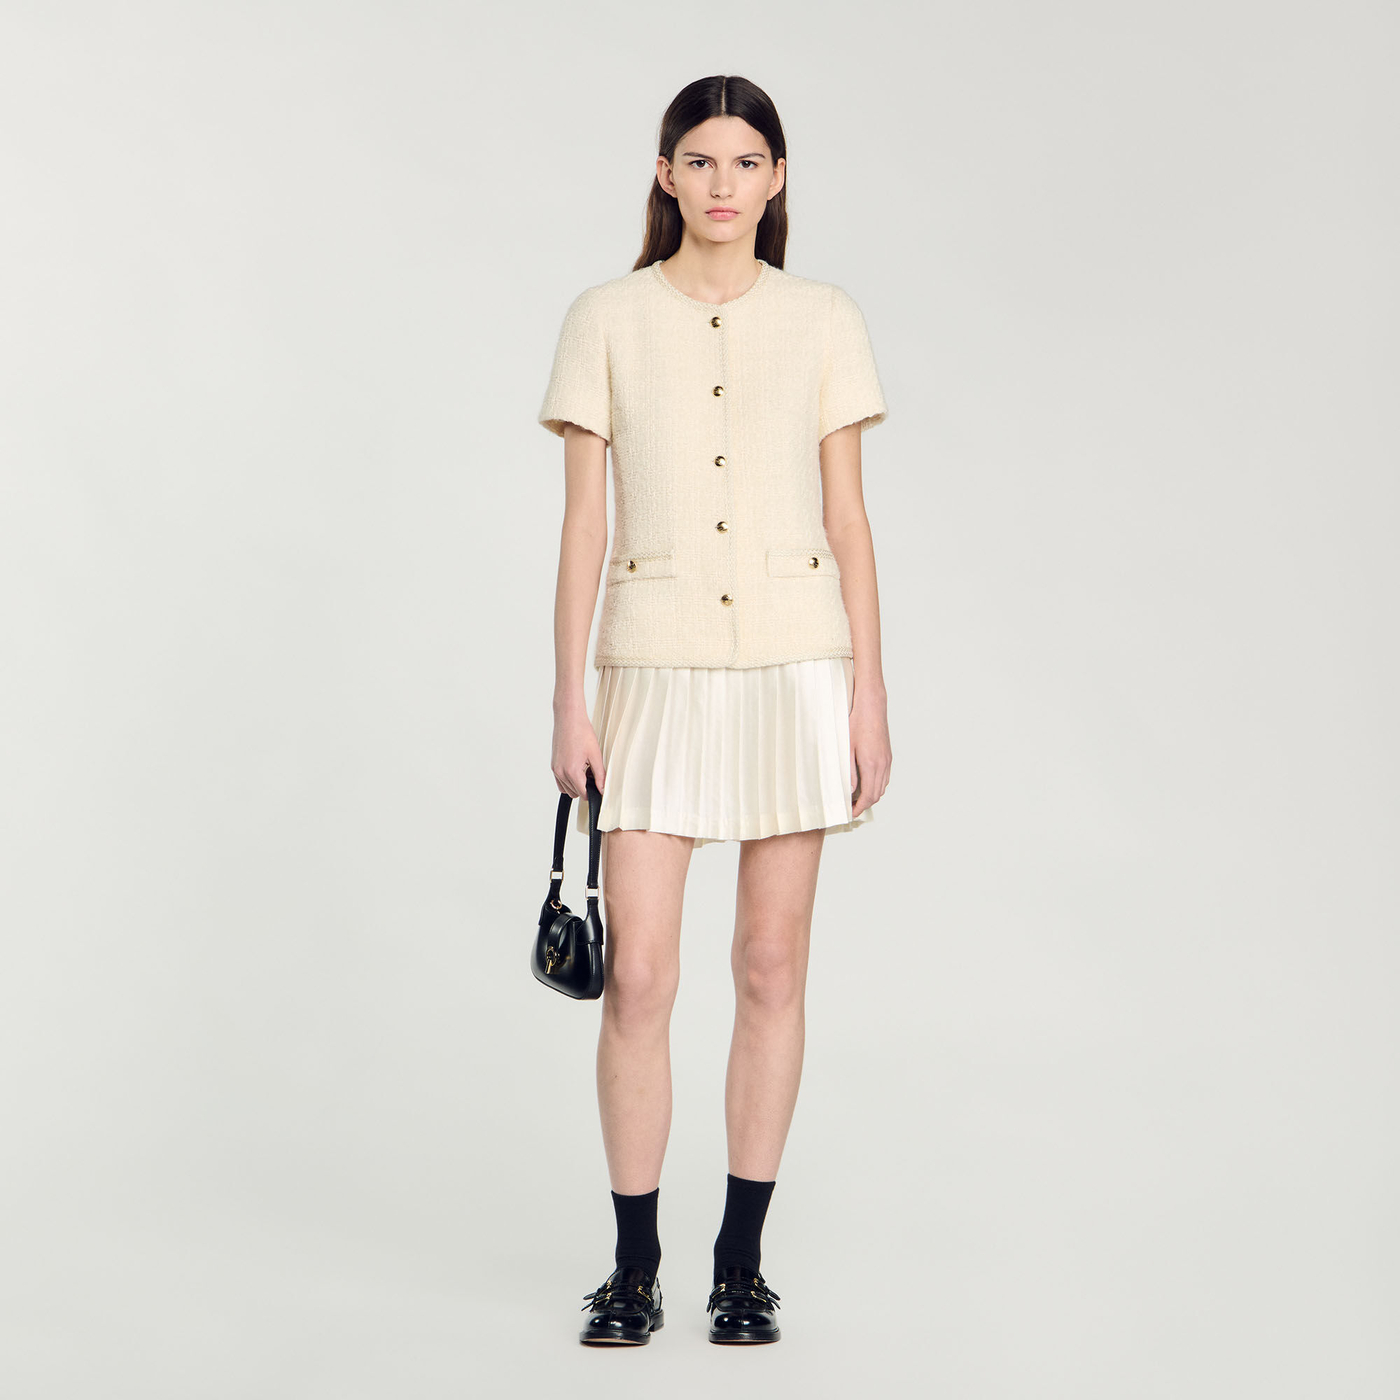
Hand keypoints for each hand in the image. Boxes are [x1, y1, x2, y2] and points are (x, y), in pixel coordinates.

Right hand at [552, 706, 604, 799]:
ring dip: (576, 785)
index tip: (599, 787)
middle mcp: (561, 772)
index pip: (583, 794)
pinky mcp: (553, 765)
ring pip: (566, 789)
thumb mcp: (595, 755)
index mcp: (572, 771)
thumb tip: (602, 788)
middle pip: (574, 793)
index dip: (593, 792)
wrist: (569, 719)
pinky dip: (568, 780)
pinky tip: (577, 769)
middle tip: (592, 774)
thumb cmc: (581, 732)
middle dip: (585, 787)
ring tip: (585, 770)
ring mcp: (555, 769)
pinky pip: (560, 781)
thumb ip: (600, 775)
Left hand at [849, 692, 890, 817]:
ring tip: (856, 797)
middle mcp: (883, 765)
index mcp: (871, 764)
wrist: (872, 707)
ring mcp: (887, 760)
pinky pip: (885, 777)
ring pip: (882, 787)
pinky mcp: (888, 755)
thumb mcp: (846, 748)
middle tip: (851, 807)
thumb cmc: (856, 723)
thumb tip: (849, 790)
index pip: (869, 796)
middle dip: (864, 805)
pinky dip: (876, 785)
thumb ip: (848, 771)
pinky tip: (865, 782)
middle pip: (877, 795)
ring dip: (871, 795)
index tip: (851, 813)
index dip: (860, 808)